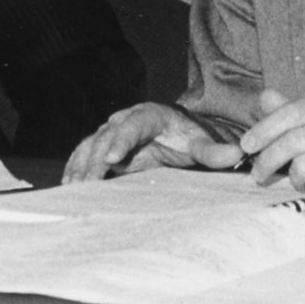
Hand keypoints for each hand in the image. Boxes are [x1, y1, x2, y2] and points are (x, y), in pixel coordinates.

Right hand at [62, 102, 243, 182]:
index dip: (121, 141)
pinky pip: (83, 156)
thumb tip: (237, 153)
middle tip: (87, 183)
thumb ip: (215, 151)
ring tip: (73, 188)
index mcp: (148, 115)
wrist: (175, 132)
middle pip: (105, 137)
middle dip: (96, 160)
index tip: (113, 159)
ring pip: (90, 146)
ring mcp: (109, 133)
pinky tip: (67, 186)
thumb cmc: (187, 136)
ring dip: (80, 166)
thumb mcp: (201, 143)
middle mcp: (124, 120)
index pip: (132, 126)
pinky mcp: (100, 147)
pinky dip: (74, 169)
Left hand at [238, 89, 304, 208]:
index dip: (265, 128)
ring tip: (302, 178)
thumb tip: (264, 98)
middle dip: (268, 158)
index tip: (247, 144)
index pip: (296, 112)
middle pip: (294, 141)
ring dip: (294, 177)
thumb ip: (300, 111)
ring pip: (303, 167)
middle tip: (258, 171)